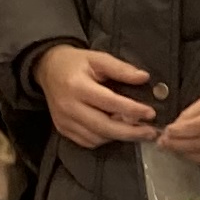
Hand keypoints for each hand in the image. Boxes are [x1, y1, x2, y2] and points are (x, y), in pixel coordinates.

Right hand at [35, 43, 158, 149]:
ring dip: (119, 136)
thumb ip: (121, 68)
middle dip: (130, 132)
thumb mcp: (98, 58)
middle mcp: (68, 107)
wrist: (48, 70)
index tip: (151, 113)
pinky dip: (105, 139)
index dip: (131, 109)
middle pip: (103, 126)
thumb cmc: (76, 63)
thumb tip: (144, 78)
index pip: (109, 102)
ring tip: (138, 131)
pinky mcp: (62, 129)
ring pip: (96, 137)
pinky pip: (88, 141)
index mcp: (76, 86)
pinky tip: (117, 131)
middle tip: (151, 132)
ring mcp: (63, 121)